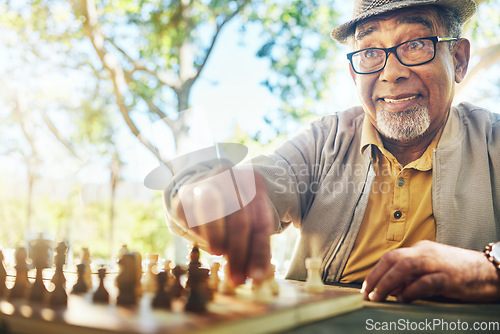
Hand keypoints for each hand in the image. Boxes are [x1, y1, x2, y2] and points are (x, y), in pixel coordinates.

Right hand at [169, 168, 273, 284]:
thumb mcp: (252, 219)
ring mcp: (206, 184)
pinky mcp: (184, 196)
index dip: (260, 252)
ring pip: (212, 210)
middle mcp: (231, 180)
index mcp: (254, 184)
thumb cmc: (236, 209)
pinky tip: (207, 243)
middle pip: (239, 219)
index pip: (261, 223)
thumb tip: (256, 275)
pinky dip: (200, 234)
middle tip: (237, 278)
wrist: (205, 186)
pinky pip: (192, 216)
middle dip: (238, 253)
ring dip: (217, 238)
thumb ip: (256, 245)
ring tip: (219, 255)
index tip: (257, 276)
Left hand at [362, 240, 499, 302]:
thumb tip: (391, 290)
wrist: (490, 271)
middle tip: (367, 294)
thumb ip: (412, 278)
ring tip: (378, 297)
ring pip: (404, 268)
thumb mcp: (432, 271)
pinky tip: (402, 299)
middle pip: (393, 259)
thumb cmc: (460, 273)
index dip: (375, 272)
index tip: (367, 287)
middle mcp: (426, 252)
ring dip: (387, 283)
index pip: (391, 257)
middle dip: (376, 276)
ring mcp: (437, 263)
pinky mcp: (449, 277)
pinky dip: (410, 291)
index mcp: (420, 249)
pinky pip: (424, 282)